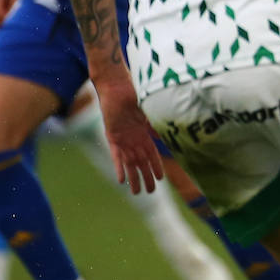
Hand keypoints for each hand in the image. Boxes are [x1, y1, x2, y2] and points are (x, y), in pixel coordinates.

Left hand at [92, 72, 163, 193]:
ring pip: (129, 163)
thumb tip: (167, 134)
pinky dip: (119, 167)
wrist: (116, 86)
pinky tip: (121, 180)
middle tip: (151, 192)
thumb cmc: (134, 94)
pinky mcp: (112, 137)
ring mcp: (123, 139)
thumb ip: (156, 124)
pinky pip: (116, 156)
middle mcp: (134, 139)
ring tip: (136, 193)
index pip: (152, 155)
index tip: (161, 178)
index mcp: (144, 133)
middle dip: (146, 177)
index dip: (156, 167)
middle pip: (141, 163)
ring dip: (133, 177)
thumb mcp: (148, 110)